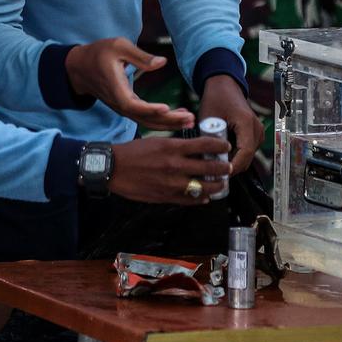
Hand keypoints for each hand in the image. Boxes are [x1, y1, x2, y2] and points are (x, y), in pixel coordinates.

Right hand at [66, 38, 194, 129]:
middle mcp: (119, 103)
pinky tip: (177, 116)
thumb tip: (162, 62)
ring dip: (167, 123)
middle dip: (167, 120)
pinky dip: (161, 119)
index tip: (166, 108)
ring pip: (146, 121)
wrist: (80, 67)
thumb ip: (140, 56)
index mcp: (116, 88)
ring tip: (189, 121)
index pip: (132, 105)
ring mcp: (122, 107)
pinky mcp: (126, 107)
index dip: (149, 109)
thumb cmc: (98, 53)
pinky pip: (144, 117)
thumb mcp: (118, 46)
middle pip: (144, 118)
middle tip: (189, 118)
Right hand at [108, 136, 232, 204]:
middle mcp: (175, 165)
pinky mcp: (165, 197)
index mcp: (173, 147)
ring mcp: (171, 183)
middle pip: (209, 167)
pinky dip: (200, 199)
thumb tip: (195, 148)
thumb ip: (177, 145)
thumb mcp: (157, 140)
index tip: (226, 147)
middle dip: (223, 168)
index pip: (205, 145)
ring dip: (216, 186)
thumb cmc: (133, 152)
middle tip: (228, 167)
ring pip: (203, 187)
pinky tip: (205, 198)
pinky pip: (189, 200)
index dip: (220, 145)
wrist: (113, 168)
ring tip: (220, 184)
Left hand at [198, 76, 264, 174]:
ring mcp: (258, 132)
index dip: (233, 166)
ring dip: (233, 163)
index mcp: (246, 122)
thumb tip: (207, 162)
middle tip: (213, 175)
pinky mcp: (254, 135)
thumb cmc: (215, 99)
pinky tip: (220, 157)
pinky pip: (246, 151)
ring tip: (215, 165)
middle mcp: (256, 128)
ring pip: (247, 157)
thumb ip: (209, 139)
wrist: (225, 86)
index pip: (245, 152)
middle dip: (231, 168)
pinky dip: (235, 156)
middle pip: (247, 157)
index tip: (220, 175)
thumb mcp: (208, 118)